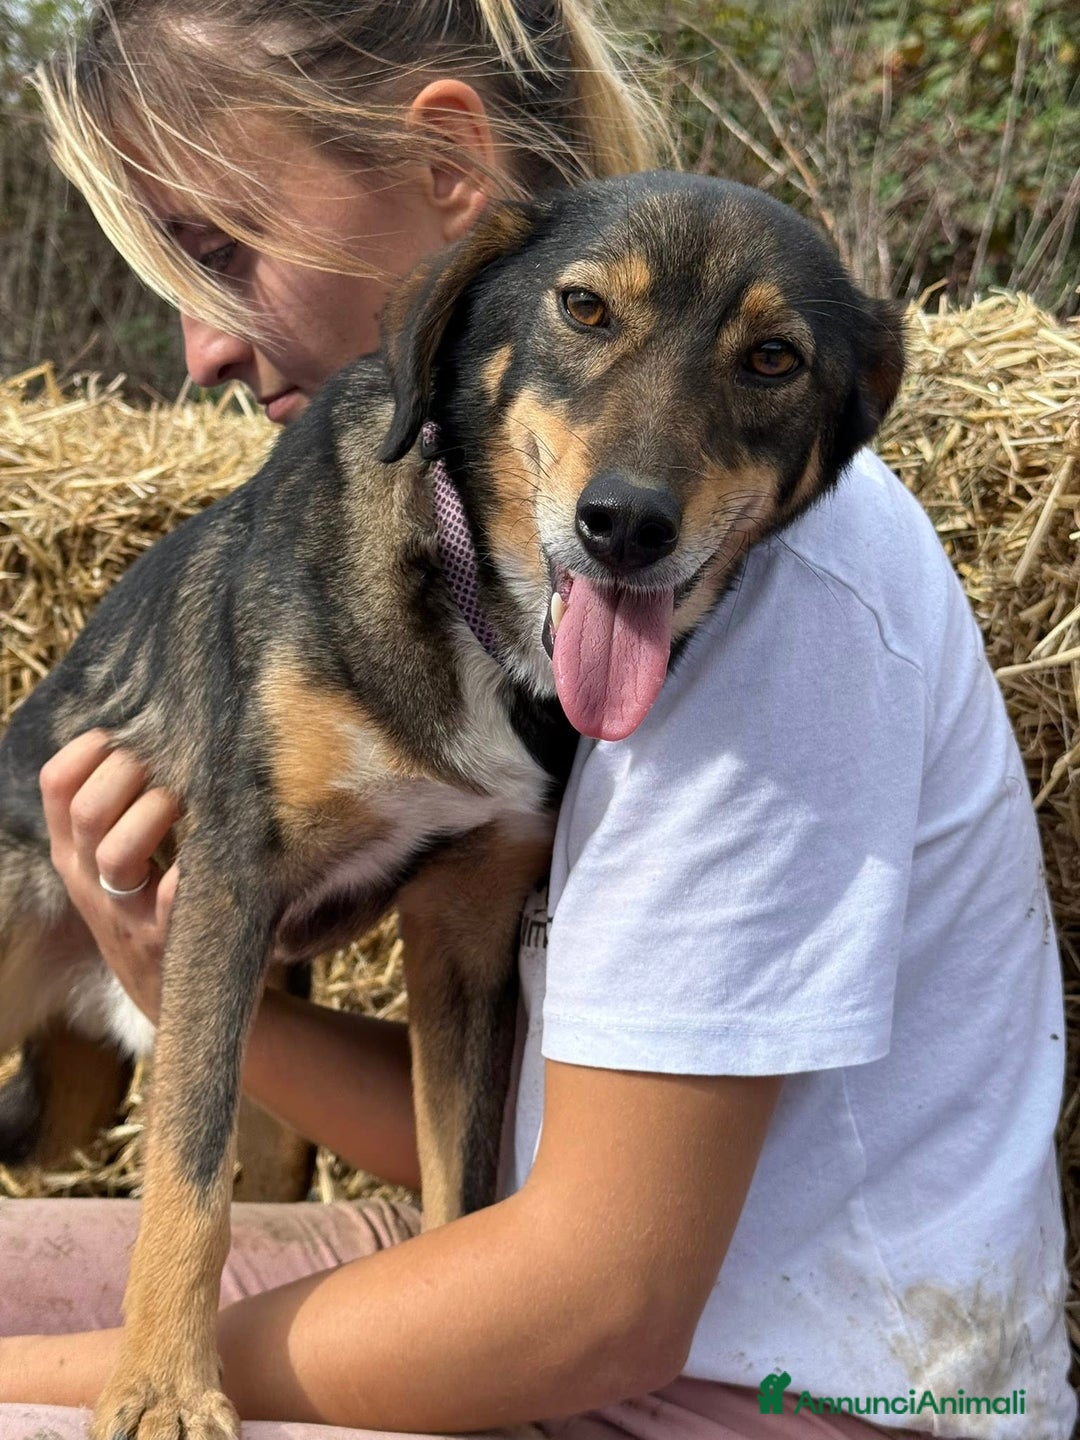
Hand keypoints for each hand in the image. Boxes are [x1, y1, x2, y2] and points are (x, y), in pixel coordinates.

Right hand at [39, 730, 180, 1023]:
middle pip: (88, 811)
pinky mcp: (167, 943)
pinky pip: (172, 899)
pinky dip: (187, 873)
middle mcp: (91, 883)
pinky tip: (209, 852)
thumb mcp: (121, 860)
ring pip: (117, 853)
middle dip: (132, 773)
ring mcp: (127, 916)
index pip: (56, 786)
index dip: (89, 749)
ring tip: (188, 805)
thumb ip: (122, 806)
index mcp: (75, 853)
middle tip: (170, 770)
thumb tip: (154, 730)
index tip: (127, 738)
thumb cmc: (156, 907)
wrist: (182, 999)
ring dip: (158, 814)